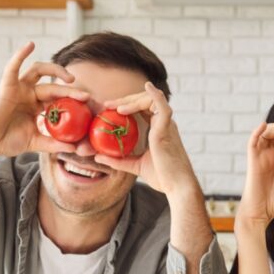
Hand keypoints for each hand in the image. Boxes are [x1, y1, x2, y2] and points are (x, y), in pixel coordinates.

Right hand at [0, 42, 89, 157]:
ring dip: (55, 70)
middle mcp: (29, 94)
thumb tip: (75, 149)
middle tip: (86, 96)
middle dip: (70, 91)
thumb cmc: (6, 141)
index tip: (89, 106)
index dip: (73, 100)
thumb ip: (53, 144)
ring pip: (39, 71)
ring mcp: (18, 88)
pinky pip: (13, 67)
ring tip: (70, 78)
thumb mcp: (35, 143)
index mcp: (36, 106)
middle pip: (53, 86)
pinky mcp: (7, 86)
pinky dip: (20, 54)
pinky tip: (30, 44)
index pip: (58, 98)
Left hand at [95, 82, 199, 197]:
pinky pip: (163, 106)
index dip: (126, 105)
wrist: (177, 187)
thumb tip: (96, 156)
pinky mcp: (167, 129)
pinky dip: (155, 95)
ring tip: (117, 108)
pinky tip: (147, 87)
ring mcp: (166, 125)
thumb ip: (117, 160)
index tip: (107, 109)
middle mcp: (163, 123)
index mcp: (158, 129)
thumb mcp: (134, 166)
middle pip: (144, 101)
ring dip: (133, 100)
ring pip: (151, 100)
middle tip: (107, 105)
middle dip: (125, 99)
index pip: (141, 110)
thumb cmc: (162, 177)